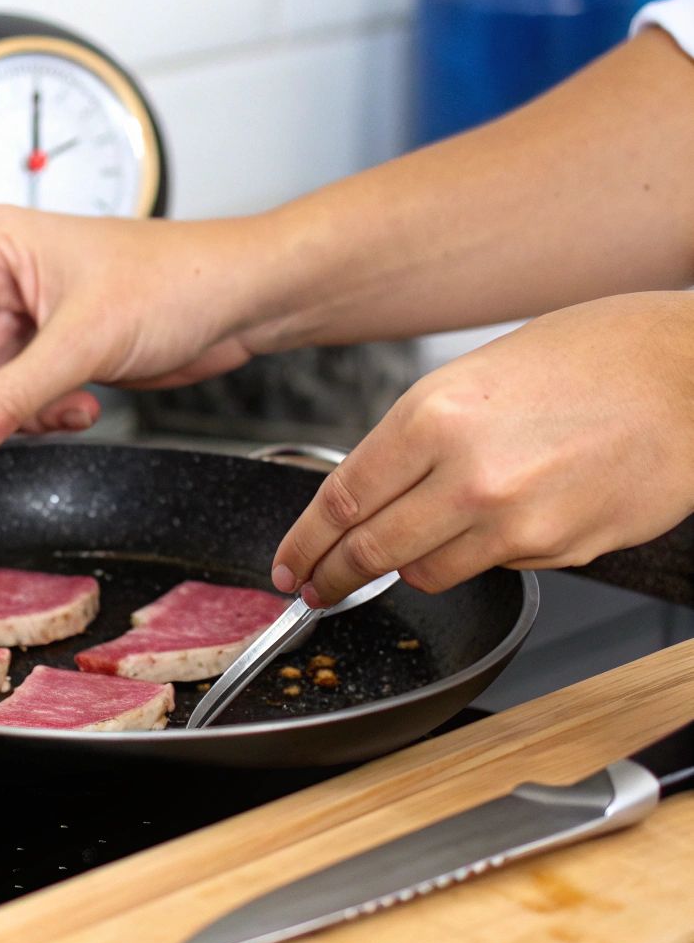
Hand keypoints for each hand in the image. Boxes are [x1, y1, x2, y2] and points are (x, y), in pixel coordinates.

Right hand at [0, 205, 281, 461]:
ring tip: (62, 409)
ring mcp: (25, 317)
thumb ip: (13, 396)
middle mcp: (0, 279)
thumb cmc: (180, 278)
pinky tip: (81, 407)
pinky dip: (41, 416)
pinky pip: (17, 399)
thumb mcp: (85, 342)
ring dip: (17, 414)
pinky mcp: (50, 350)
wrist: (243, 298)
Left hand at [272, 291, 693, 605]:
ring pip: (427, 572)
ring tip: (407, 554)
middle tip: (316, 587)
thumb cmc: (595, 355)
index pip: (341, 500)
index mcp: (434, 417)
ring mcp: (517, 522)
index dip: (305, 542)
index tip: (288, 564)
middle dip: (334, 576)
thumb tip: (375, 485)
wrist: (693, 373)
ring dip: (408, 568)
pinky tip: (501, 521)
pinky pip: (494, 568)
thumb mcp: (477, 374)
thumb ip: (419, 435)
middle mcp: (468, 476)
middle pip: (371, 550)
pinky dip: (479, 555)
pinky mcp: (560, 550)